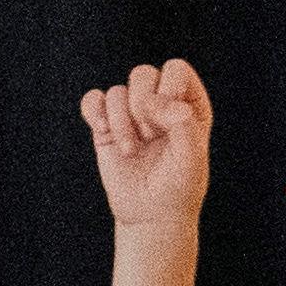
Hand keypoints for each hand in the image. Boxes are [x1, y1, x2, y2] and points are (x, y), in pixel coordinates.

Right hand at [84, 59, 211, 230]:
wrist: (151, 214)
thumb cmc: (178, 187)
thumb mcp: (192, 158)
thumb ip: (184, 123)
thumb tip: (162, 101)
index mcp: (188, 102)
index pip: (175, 70)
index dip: (168, 90)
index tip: (168, 123)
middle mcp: (160, 102)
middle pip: (142, 74)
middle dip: (142, 106)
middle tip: (150, 137)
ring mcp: (131, 114)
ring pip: (117, 91)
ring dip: (121, 122)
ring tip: (130, 150)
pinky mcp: (106, 126)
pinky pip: (93, 99)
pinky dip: (94, 111)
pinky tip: (103, 131)